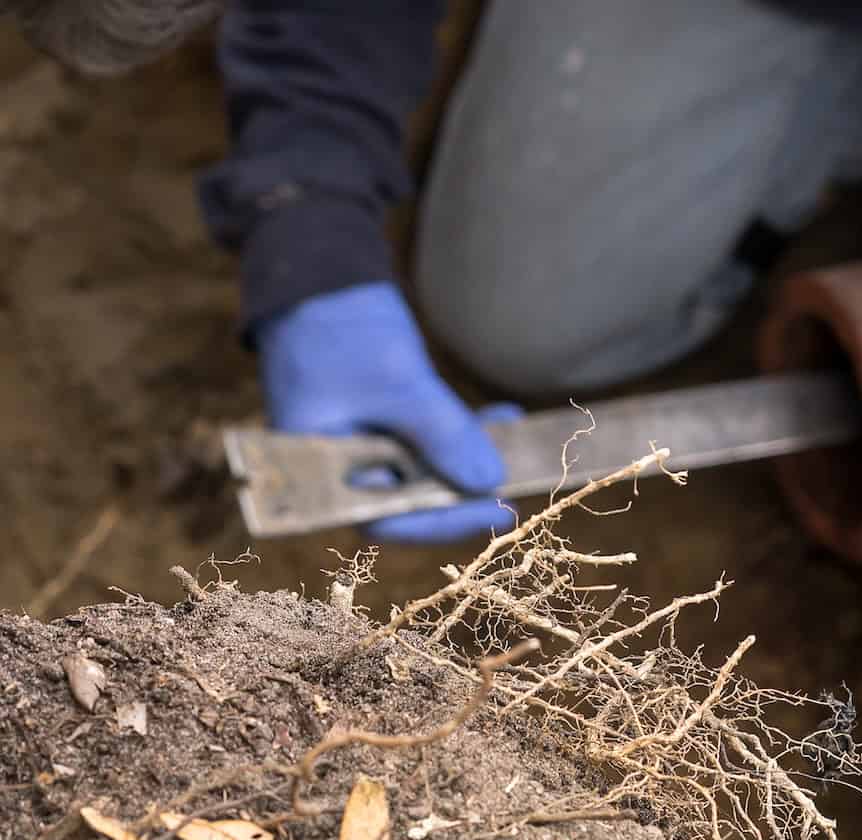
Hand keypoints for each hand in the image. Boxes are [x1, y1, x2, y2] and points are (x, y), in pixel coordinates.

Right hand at [255, 281, 517, 543]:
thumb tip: (489, 483)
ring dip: (468, 459)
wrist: (319, 269)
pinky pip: (424, 438)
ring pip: (423, 469)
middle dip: (463, 493)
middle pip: (407, 500)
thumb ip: (442, 435)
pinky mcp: (380, 417)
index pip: (383, 519)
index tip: (495, 511)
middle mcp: (339, 466)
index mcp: (321, 470)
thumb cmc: (343, 328)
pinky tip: (501, 417)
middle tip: (514, 490)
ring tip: (514, 444)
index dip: (442, 522)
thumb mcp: (399, 384)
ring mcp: (360, 441)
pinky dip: (459, 431)